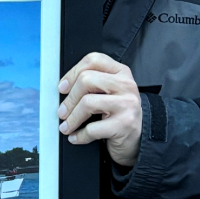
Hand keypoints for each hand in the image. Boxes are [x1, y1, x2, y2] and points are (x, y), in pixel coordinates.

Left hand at [58, 52, 143, 166]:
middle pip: (86, 80)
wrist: (137, 138)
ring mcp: (127, 104)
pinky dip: (80, 135)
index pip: (93, 60)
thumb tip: (64, 88)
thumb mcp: (110, 92)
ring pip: (87, 103)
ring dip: (72, 118)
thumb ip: (93, 83)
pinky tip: (76, 137)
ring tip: (66, 126)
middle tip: (62, 112)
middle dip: (69, 99)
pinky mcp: (124, 124)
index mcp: (121, 72)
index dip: (72, 73)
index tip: (62, 88)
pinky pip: (92, 128)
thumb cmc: (118, 113)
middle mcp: (126, 85)